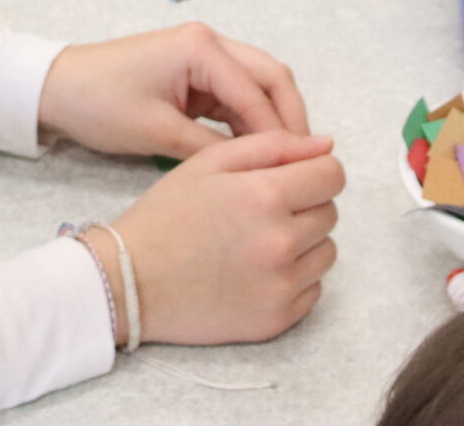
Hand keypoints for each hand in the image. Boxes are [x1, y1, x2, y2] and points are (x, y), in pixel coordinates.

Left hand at [40, 22, 306, 156]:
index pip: (259, 91)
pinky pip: (234, 98)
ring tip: (286, 166)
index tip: (300, 170)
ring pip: (256, 88)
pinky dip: (248, 124)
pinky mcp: (194, 76)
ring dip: (271, 123)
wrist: (56, 90)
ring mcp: (203, 58)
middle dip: (289, 120)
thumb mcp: (158, 133)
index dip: (282, 133)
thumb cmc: (100, 103)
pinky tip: (256, 157)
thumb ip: (214, 148)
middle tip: (306, 164)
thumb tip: (261, 167)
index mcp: (201, 47)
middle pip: (270, 78)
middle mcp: (209, 44)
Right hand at [109, 129, 342, 344]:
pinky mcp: (278, 319)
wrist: (131, 281)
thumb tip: (326, 145)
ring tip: (257, 241)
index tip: (293, 176)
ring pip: (326, 252)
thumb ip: (271, 146)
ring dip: (304, 243)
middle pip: (330, 213)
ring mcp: (282, 286)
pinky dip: (294, 278)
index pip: (333, 175)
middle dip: (305, 205)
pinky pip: (313, 290)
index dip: (315, 170)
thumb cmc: (168, 215)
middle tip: (261, 210)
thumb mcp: (209, 163)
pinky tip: (256, 271)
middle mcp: (282, 242)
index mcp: (266, 195)